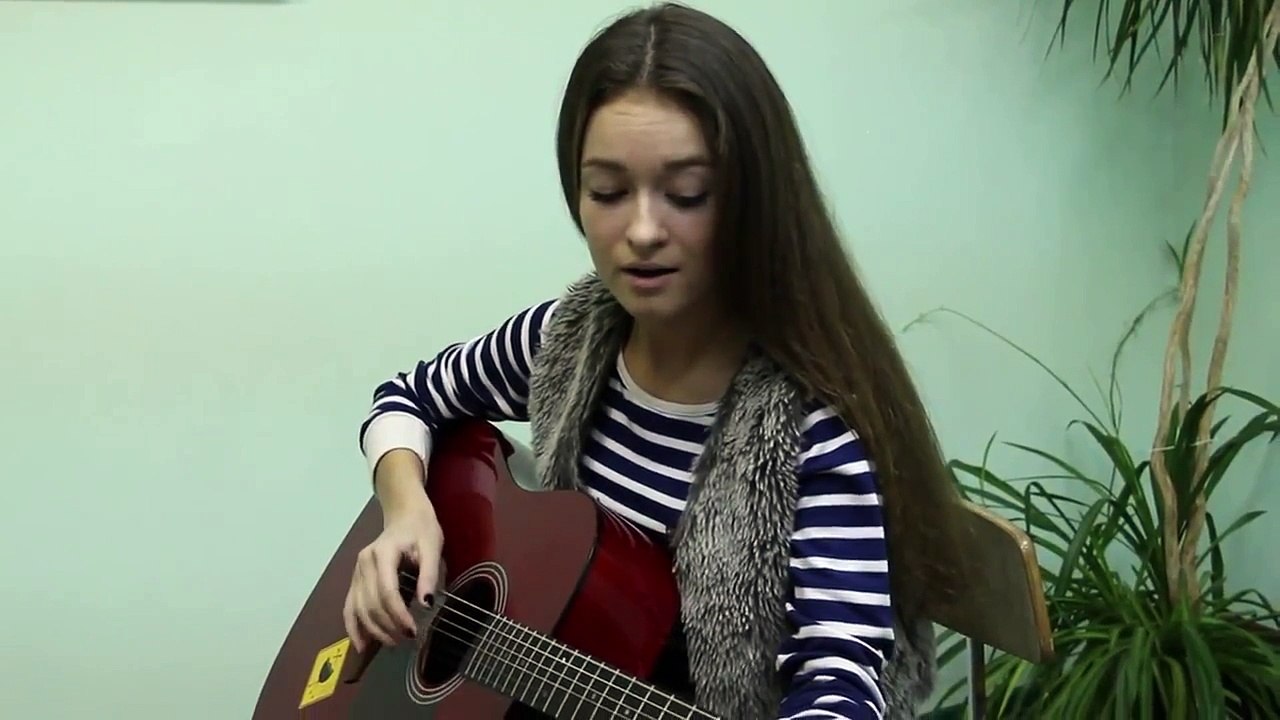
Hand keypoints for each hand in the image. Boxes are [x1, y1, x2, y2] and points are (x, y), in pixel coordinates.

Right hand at [342, 502, 443, 653]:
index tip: (413, 631)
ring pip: (358, 608)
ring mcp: (356, 572)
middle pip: (371, 603)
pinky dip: (353, 627)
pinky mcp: (355, 580)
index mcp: (382, 553)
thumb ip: (429, 575)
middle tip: (408, 639)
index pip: (387, 591)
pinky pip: (349, 607)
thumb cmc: (421, 530)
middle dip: (388, 626)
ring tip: (393, 643)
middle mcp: (363, 563)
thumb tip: (426, 604)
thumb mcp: (432, 547)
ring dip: (374, 630)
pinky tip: (361, 645)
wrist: (405, 515)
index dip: (398, 615)